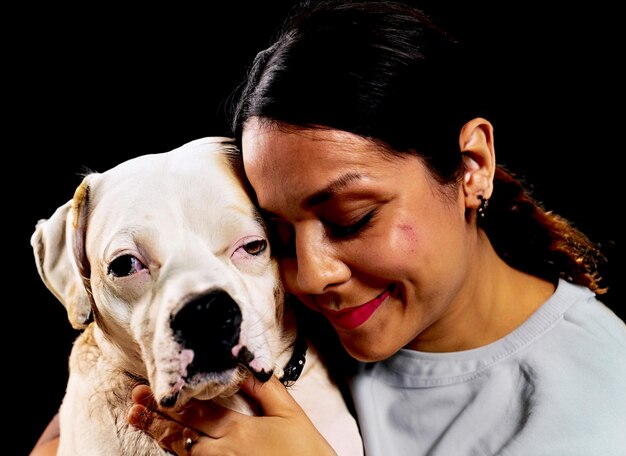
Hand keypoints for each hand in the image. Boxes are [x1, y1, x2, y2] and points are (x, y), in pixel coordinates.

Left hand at [127, 375, 337, 455]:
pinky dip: (179, 455)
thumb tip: (243, 367)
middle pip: (183, 433)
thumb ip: (265, 388)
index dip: (173, 401)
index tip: (150, 390)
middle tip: (134, 403)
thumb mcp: (290, 413)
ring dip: (160, 436)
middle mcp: (224, 452)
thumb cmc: (306, 451)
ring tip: (138, 421)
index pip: (198, 412)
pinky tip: (170, 448)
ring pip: (183, 452)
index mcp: (239, 430)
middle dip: (157, 417)